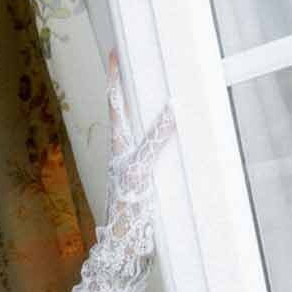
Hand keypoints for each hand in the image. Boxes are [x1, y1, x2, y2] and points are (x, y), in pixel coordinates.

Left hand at [107, 50, 174, 205]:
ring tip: (159, 92)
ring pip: (140, 130)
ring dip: (148, 112)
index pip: (116, 102)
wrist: (126, 239)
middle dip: (131, 89)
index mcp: (120, 143)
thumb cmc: (127, 204)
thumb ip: (155, 138)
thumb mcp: (141, 166)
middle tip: (137, 65)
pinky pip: (154, 149)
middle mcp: (124, 150)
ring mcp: (133, 163)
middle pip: (126, 112)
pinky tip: (177, 137)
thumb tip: (172, 108)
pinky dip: (164, 137)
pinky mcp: (144, 177)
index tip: (114, 52)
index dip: (115, 77)